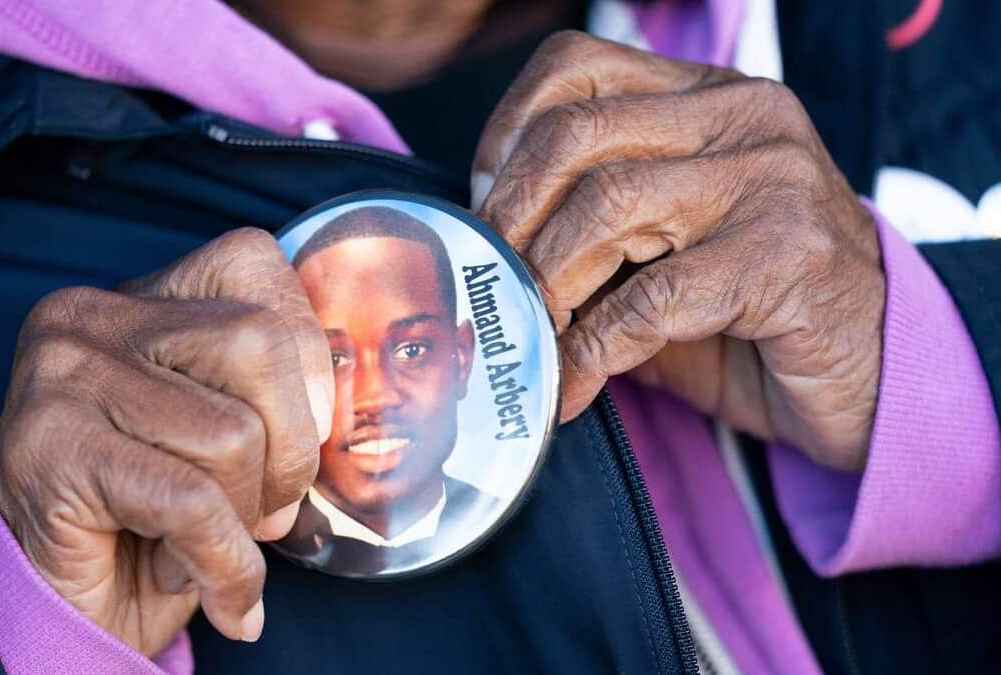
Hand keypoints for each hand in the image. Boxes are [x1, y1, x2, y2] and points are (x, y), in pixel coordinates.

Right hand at [0, 228, 333, 653]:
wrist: (48, 603)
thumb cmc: (150, 513)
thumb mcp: (216, 427)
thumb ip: (270, 393)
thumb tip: (343, 409)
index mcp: (139, 296)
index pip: (253, 260)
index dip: (306, 351)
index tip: (307, 427)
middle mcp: (91, 316)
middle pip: (258, 343)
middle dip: (291, 448)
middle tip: (268, 509)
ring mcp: (64, 376)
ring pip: (232, 433)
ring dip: (247, 516)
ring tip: (211, 544)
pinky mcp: (53, 449)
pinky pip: (191, 502)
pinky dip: (226, 563)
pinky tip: (213, 590)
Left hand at [473, 32, 883, 471]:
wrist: (872, 370)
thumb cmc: (751, 308)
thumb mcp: (664, 244)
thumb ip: (589, 226)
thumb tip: (485, 249)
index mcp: (705, 95)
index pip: (574, 68)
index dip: (505, 137)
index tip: (483, 210)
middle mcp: (742, 118)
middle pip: (576, 136)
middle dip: (511, 219)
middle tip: (492, 283)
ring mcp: (771, 180)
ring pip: (607, 206)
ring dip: (548, 285)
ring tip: (529, 337)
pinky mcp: (786, 256)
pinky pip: (652, 298)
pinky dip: (594, 351)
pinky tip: (573, 386)